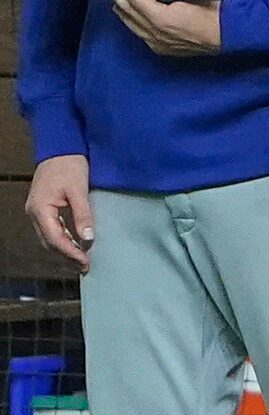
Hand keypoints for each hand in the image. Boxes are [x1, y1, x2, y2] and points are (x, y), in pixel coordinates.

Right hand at [25, 154, 92, 273]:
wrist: (59, 148)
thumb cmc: (69, 166)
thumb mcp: (79, 190)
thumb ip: (83, 214)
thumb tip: (88, 238)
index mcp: (40, 209)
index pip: (55, 239)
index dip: (70, 253)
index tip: (85, 262)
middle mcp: (34, 213)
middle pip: (49, 242)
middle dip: (66, 256)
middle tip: (85, 266)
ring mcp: (36, 211)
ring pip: (48, 238)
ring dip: (64, 250)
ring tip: (81, 260)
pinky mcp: (42, 208)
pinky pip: (50, 230)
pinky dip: (62, 240)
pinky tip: (75, 244)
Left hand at [112, 0, 221, 56]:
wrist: (229, 35)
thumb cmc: (215, 15)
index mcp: (161, 18)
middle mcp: (155, 32)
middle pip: (128, 13)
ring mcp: (158, 42)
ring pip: (132, 26)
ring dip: (126, 13)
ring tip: (123, 3)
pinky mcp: (163, 49)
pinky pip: (143, 35)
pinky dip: (137, 25)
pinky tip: (138, 20)